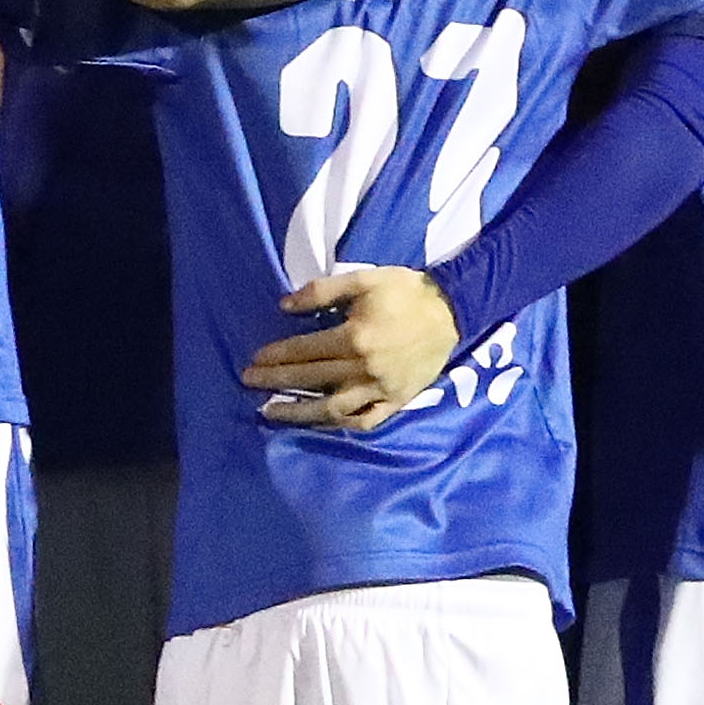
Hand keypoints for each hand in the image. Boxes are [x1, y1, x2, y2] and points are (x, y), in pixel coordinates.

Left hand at [242, 266, 461, 429]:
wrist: (452, 311)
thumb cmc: (405, 291)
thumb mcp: (363, 279)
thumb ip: (321, 291)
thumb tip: (284, 306)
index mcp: (354, 337)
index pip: (304, 351)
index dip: (276, 357)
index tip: (254, 362)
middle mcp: (364, 368)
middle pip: (311, 379)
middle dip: (276, 382)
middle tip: (250, 384)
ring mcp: (380, 389)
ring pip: (333, 409)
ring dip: (300, 413)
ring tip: (273, 413)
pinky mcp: (396, 401)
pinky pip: (365, 420)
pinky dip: (341, 424)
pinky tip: (320, 423)